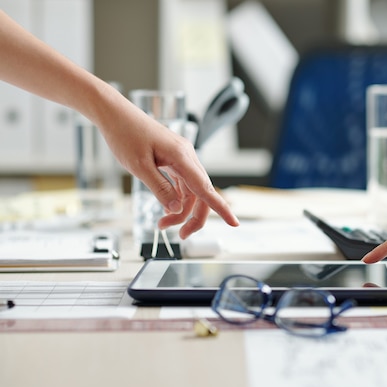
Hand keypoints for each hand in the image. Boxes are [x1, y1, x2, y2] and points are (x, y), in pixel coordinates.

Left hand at [97, 91, 238, 238]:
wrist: (116, 114)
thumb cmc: (125, 134)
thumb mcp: (139, 166)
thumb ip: (160, 188)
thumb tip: (176, 208)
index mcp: (181, 157)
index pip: (206, 189)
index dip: (222, 208)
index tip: (235, 223)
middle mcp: (187, 157)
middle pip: (201, 194)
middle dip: (193, 217)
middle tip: (179, 235)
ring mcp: (182, 158)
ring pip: (191, 191)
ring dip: (181, 210)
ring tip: (162, 224)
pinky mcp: (174, 159)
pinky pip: (183, 184)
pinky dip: (176, 199)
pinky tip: (165, 207)